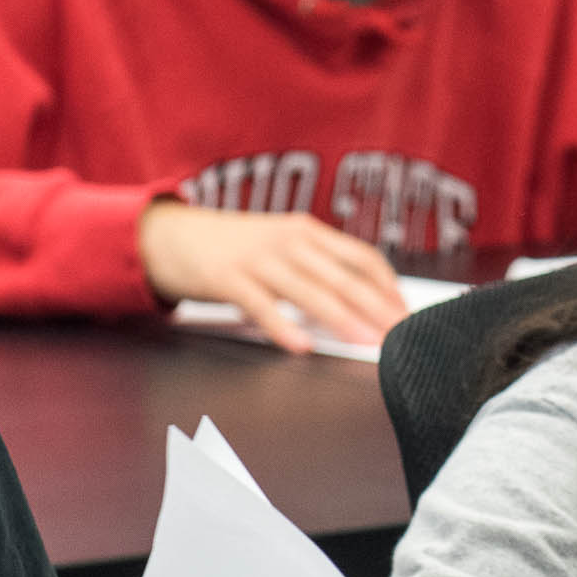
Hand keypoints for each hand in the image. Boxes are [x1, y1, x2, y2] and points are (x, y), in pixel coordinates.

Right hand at [137, 201, 407, 352]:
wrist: (171, 235)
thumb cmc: (233, 247)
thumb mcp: (280, 243)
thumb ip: (315, 265)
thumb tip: (360, 300)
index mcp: (306, 231)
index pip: (360, 256)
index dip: (387, 286)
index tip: (404, 312)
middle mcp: (287, 240)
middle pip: (342, 277)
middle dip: (376, 308)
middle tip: (399, 334)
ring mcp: (257, 258)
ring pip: (308, 291)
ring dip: (341, 319)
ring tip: (365, 342)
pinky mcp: (226, 277)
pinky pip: (261, 305)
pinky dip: (284, 327)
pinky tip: (301, 346)